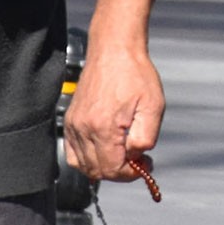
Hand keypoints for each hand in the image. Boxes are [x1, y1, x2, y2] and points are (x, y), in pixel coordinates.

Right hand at [63, 44, 165, 181]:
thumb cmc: (135, 74)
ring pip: (84, 165)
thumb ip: (145, 138)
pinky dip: (89, 159)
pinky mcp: (70, 120)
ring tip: (123, 154)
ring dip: (104, 167)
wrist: (114, 50)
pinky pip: (73, 153)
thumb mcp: (153, 107)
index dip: (131, 174)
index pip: (112, 170)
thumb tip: (136, 157)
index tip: (144, 165)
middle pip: (97, 171)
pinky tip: (106, 149)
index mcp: (104, 127)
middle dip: (120, 172)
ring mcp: (74, 125)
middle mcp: (83, 129)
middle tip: (138, 160)